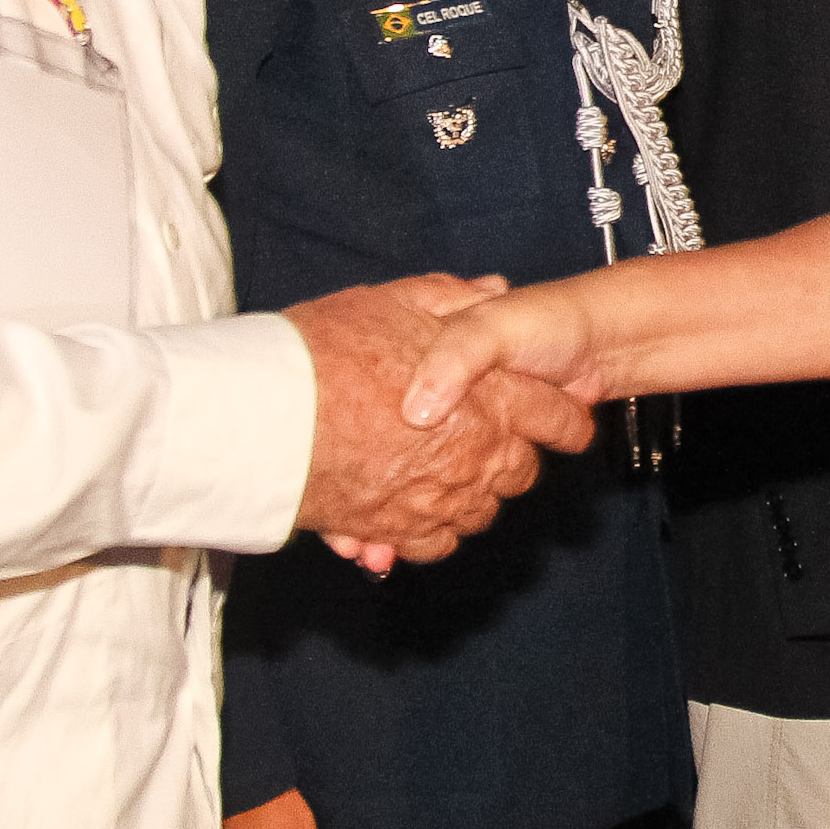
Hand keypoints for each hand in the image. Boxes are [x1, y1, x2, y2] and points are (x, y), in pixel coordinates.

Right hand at [287, 276, 595, 572]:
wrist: (257, 414)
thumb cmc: (324, 353)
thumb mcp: (394, 303)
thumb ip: (450, 300)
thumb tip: (489, 288)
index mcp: (483, 394)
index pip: (550, 414)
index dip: (564, 419)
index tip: (571, 424)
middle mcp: (469, 451)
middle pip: (518, 470)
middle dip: (513, 460)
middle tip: (495, 446)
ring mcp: (435, 495)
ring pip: (477, 509)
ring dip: (470, 496)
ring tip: (447, 477)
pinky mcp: (395, 527)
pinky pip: (433, 541)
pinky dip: (430, 531)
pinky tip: (415, 513)